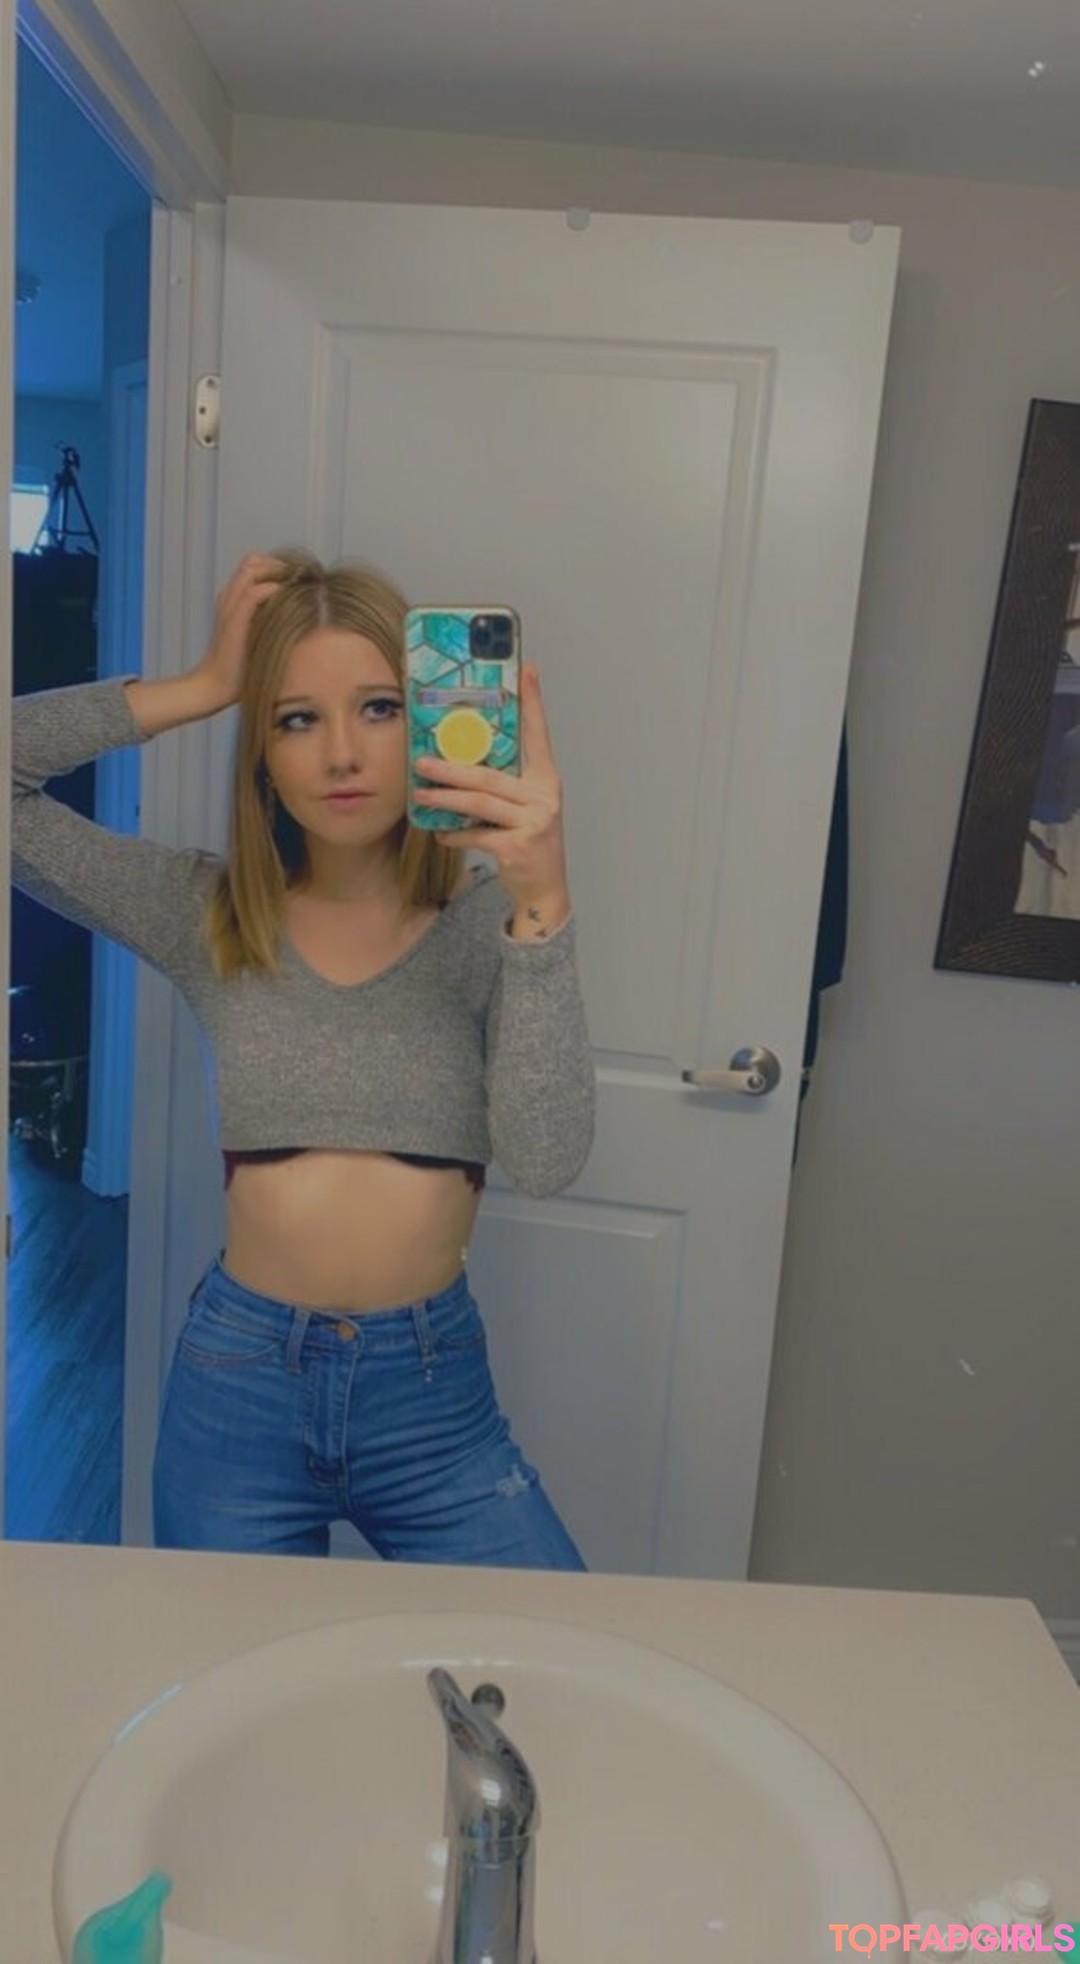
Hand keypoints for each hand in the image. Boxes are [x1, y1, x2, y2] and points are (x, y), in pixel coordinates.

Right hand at [191, 553, 286, 712]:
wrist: (216, 686)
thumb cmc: (241, 667)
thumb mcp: (259, 636)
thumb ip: (271, 619)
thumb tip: (303, 611)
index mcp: (233, 599)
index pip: (254, 566)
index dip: (277, 566)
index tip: (300, 578)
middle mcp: (229, 597)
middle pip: (253, 561)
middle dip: (279, 565)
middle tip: (301, 580)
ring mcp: (229, 606)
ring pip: (252, 569)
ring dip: (278, 573)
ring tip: (297, 586)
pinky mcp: (233, 620)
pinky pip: (254, 593)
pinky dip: (273, 590)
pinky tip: (289, 599)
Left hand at [413, 664, 569, 914]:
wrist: (545, 890)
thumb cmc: (529, 842)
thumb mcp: (524, 808)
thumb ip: (503, 786)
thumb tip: (459, 764)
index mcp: (546, 781)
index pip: (539, 735)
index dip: (533, 703)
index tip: (527, 671)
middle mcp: (544, 798)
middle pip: (489, 776)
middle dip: (451, 768)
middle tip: (421, 760)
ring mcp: (534, 823)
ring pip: (479, 804)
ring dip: (445, 798)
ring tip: (421, 792)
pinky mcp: (518, 848)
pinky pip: (477, 835)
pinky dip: (455, 835)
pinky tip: (441, 834)